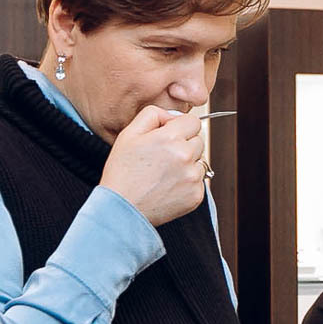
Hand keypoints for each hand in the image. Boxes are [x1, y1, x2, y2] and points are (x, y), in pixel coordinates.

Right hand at [97, 105, 206, 226]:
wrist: (122, 208)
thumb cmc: (122, 172)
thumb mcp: (129, 134)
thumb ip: (153, 114)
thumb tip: (172, 115)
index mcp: (170, 138)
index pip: (193, 122)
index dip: (180, 127)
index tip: (170, 136)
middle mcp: (185, 156)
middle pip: (199, 141)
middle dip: (184, 145)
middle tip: (163, 157)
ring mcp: (192, 178)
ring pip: (200, 161)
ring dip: (187, 164)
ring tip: (164, 173)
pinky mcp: (196, 196)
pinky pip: (199, 182)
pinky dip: (187, 183)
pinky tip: (168, 186)